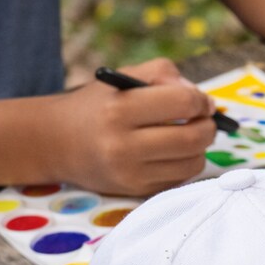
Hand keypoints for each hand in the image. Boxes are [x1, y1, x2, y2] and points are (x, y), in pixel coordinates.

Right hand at [51, 58, 214, 195]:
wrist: (55, 142)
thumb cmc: (97, 105)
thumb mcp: (122, 78)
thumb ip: (163, 75)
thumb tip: (201, 99)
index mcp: (120, 109)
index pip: (183, 103)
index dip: (200, 100)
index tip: (201, 102)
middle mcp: (123, 145)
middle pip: (193, 137)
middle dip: (208, 126)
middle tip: (204, 120)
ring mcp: (131, 172)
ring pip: (193, 162)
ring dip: (200, 148)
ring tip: (187, 135)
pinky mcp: (136, 190)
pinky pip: (180, 179)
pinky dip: (185, 164)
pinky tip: (171, 153)